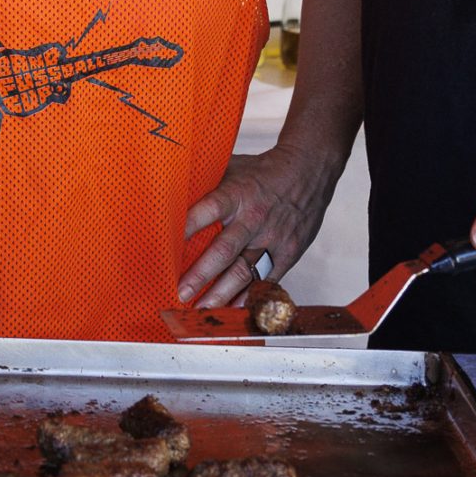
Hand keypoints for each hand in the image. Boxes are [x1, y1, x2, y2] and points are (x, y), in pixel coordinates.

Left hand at [178, 145, 341, 306]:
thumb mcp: (233, 168)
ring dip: (221, 293)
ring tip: (201, 308)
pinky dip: (249, 296)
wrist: (308, 172)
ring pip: (244, 271)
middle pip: (224, 251)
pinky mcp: (288, 252)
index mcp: (237, 194)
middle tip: (181, 292)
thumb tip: (170, 192)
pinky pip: (266, 279)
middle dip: (201, 275)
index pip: (209, 210)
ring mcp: (273, 238)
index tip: (166, 246)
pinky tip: (232, 308)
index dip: (188, 227)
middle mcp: (254, 218)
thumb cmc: (263, 172)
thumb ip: (206, 184)